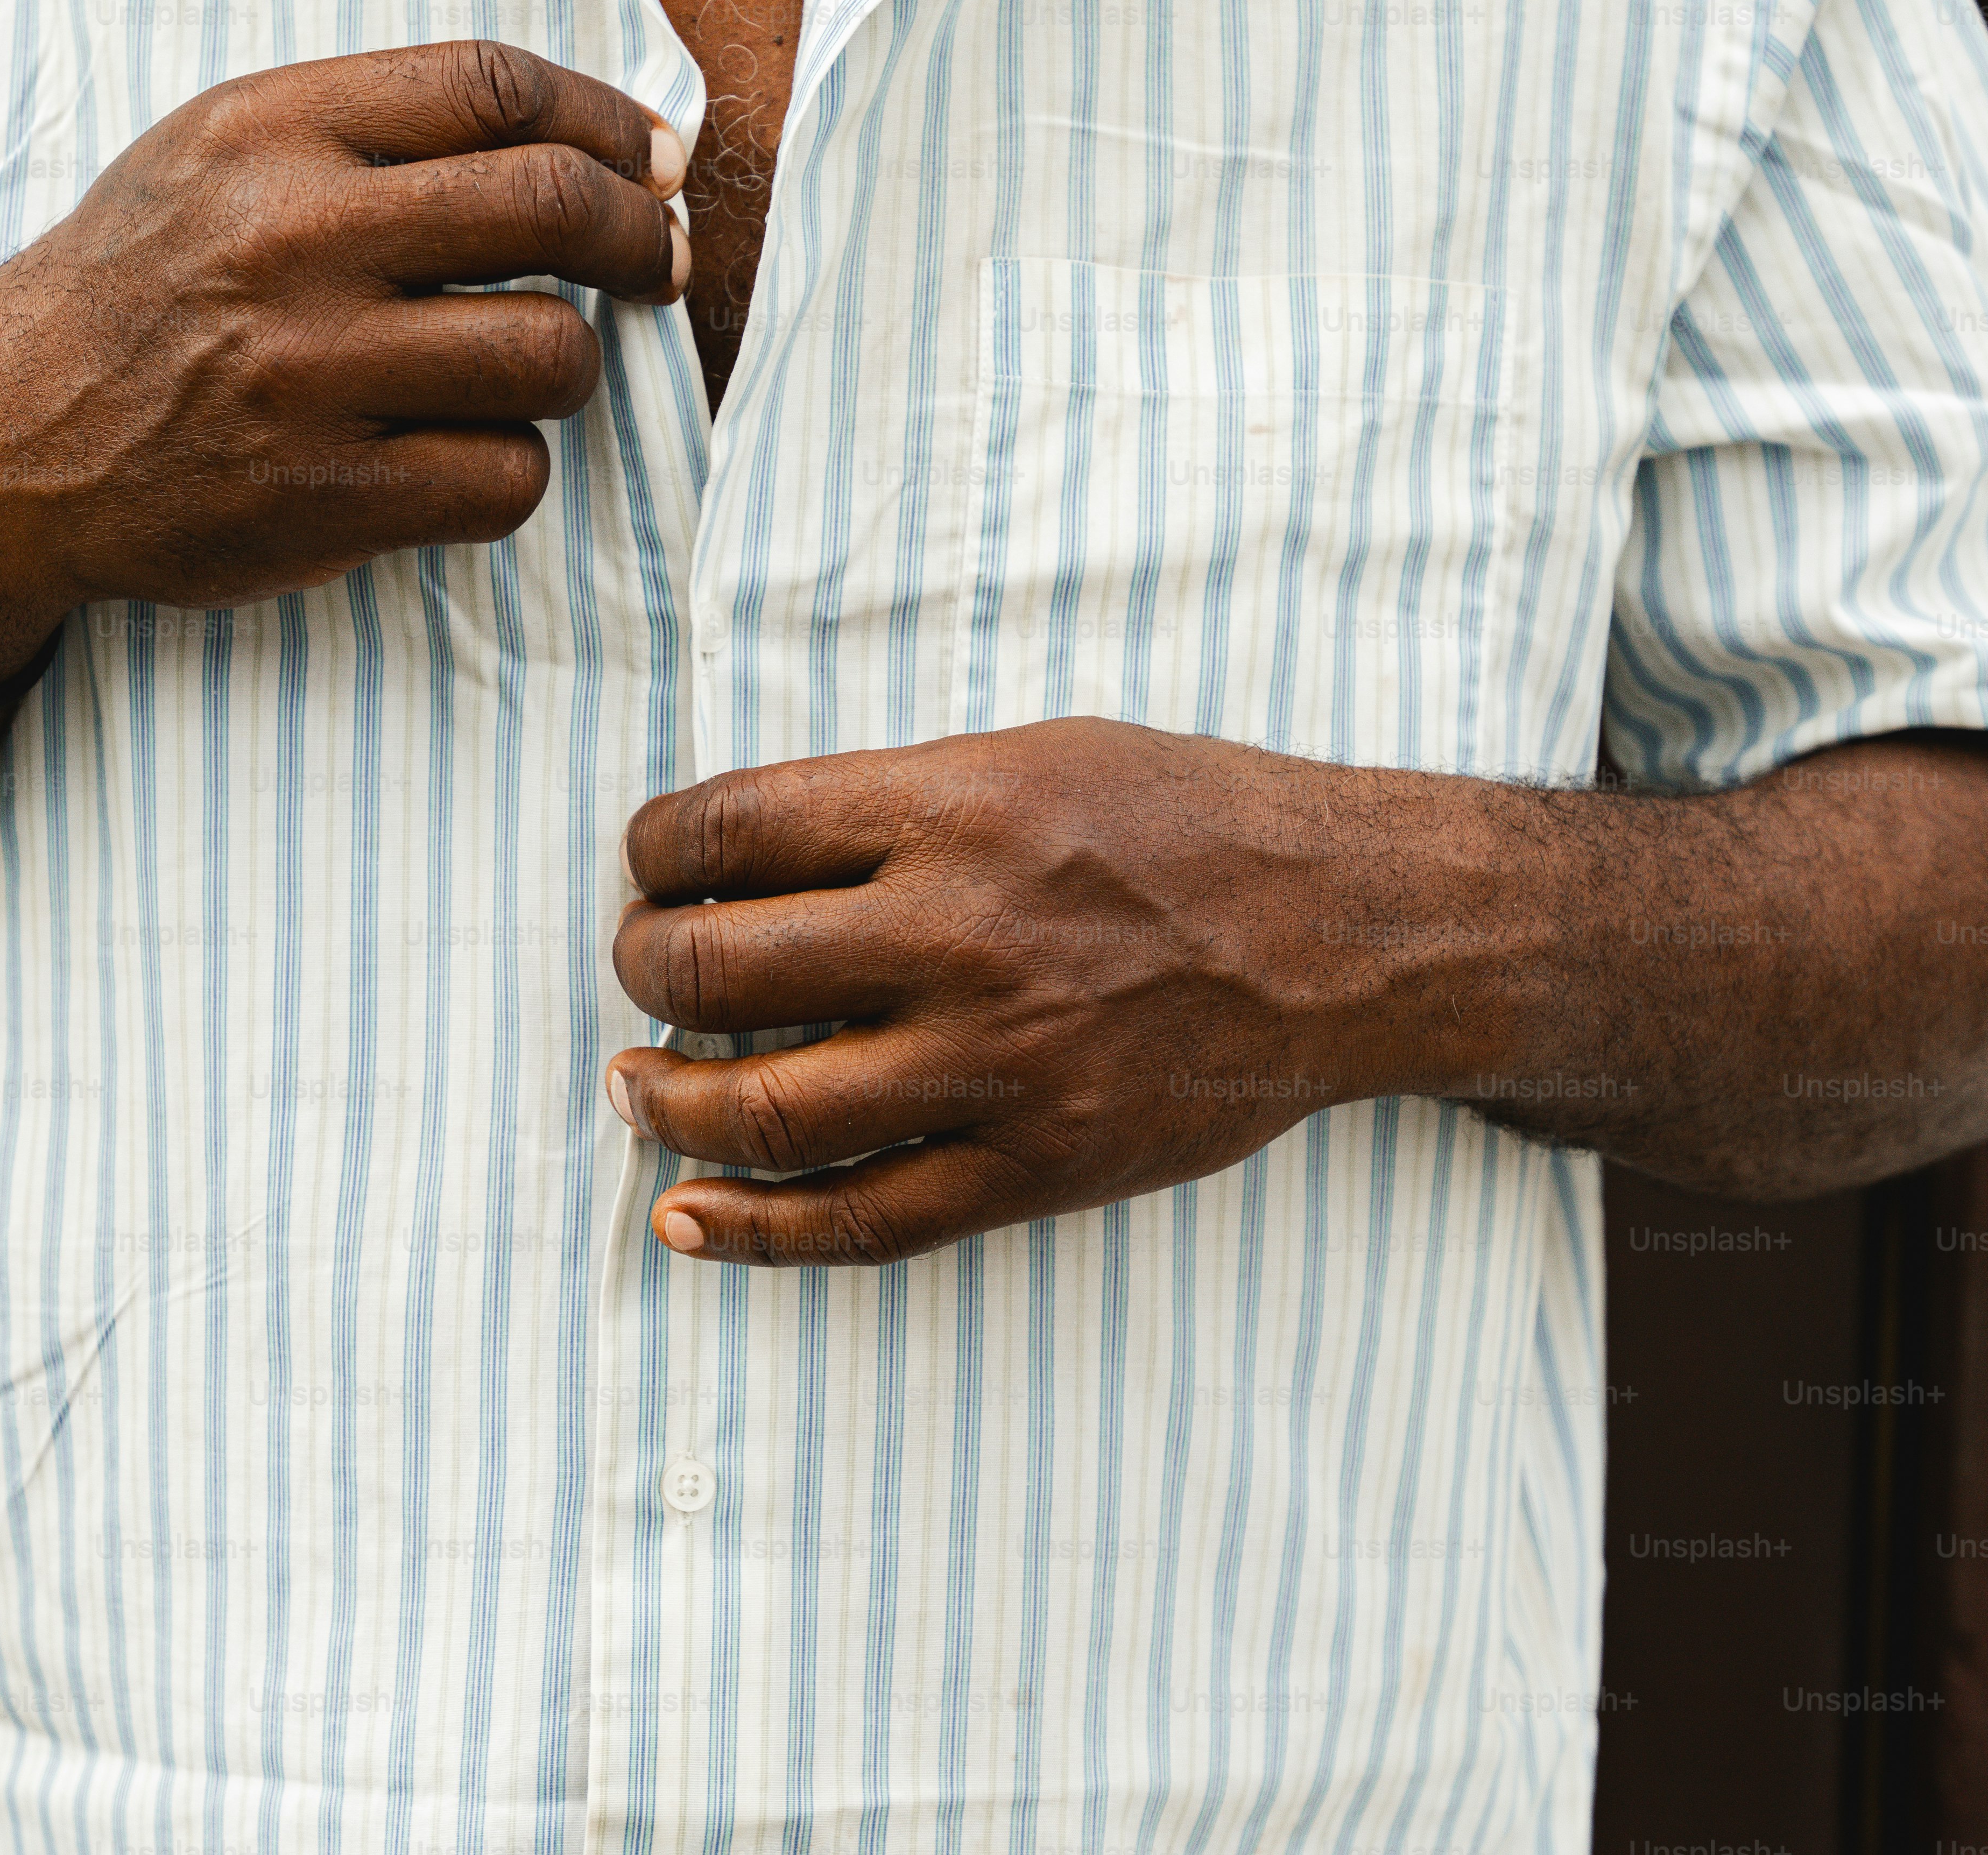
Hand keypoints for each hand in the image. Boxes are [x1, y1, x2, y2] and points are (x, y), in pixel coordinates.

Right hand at [0, 40, 688, 695]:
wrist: (6, 445)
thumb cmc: (149, 292)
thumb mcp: (221, 156)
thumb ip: (379, 133)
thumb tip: (594, 144)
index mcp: (271, 133)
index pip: (494, 86)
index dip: (606, 120)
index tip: (649, 159)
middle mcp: (292, 241)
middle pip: (549, 209)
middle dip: (637, 238)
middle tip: (655, 263)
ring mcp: (310, 375)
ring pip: (547, 354)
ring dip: (564, 368)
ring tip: (519, 373)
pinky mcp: (325, 497)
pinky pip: (505, 478)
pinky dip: (509, 473)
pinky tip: (461, 459)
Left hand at [603, 718, 1495, 1264]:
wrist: (1351, 937)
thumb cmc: (1191, 825)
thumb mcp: (1037, 757)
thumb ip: (893, 802)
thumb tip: (742, 853)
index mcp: (956, 810)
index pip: (728, 827)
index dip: (653, 849)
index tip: (650, 866)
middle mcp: (961, 936)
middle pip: (717, 966)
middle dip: (642, 965)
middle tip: (643, 965)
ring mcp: (998, 1064)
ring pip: (763, 1110)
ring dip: (663, 1102)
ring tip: (635, 1083)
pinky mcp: (1037, 1166)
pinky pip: (860, 1221)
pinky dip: (752, 1230)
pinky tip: (685, 1217)